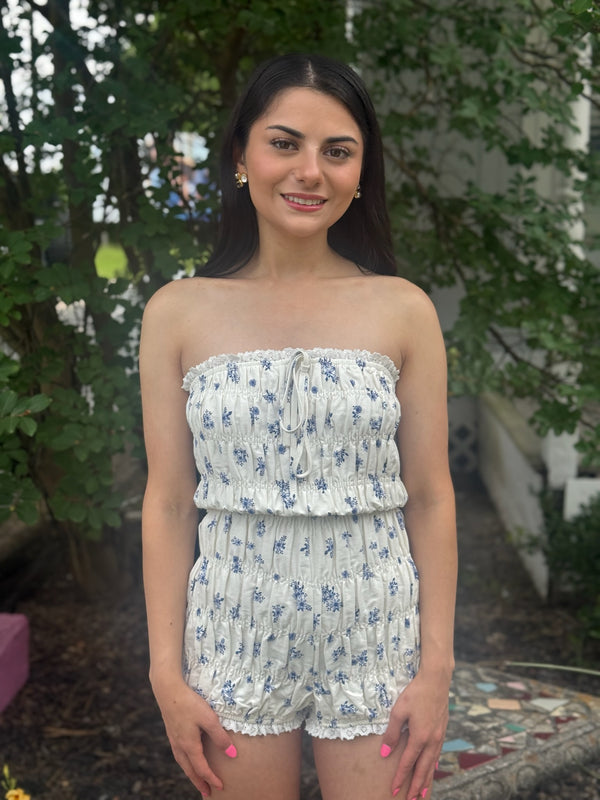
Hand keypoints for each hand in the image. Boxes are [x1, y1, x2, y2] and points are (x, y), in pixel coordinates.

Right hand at [152, 676, 235, 795]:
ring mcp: (174, 739)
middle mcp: (180, 746)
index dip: (211, 779)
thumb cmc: (190, 703)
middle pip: (190, 770)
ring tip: (197, 779)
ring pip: (183, 763)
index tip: (220, 787)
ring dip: (191, 773)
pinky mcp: (172, 731)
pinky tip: (187, 757)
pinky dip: (185, 762)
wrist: (168, 690)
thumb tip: (232, 754)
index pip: (202, 769)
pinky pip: (179, 754)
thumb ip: (220, 737)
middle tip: (206, 793)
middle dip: (199, 782)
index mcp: (189, 746)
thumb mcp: (209, 719)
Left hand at [380, 670, 449, 798]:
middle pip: (423, 769)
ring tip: (423, 794)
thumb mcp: (399, 711)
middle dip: (417, 787)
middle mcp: (432, 740)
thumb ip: (392, 733)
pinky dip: (434, 765)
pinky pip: (437, 753)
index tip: (393, 790)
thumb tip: (385, 753)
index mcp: (420, 737)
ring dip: (427, 780)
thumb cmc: (415, 693)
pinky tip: (432, 769)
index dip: (400, 777)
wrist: (436, 680)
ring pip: (432, 764)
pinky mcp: (442, 730)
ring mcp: (439, 736)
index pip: (408, 763)